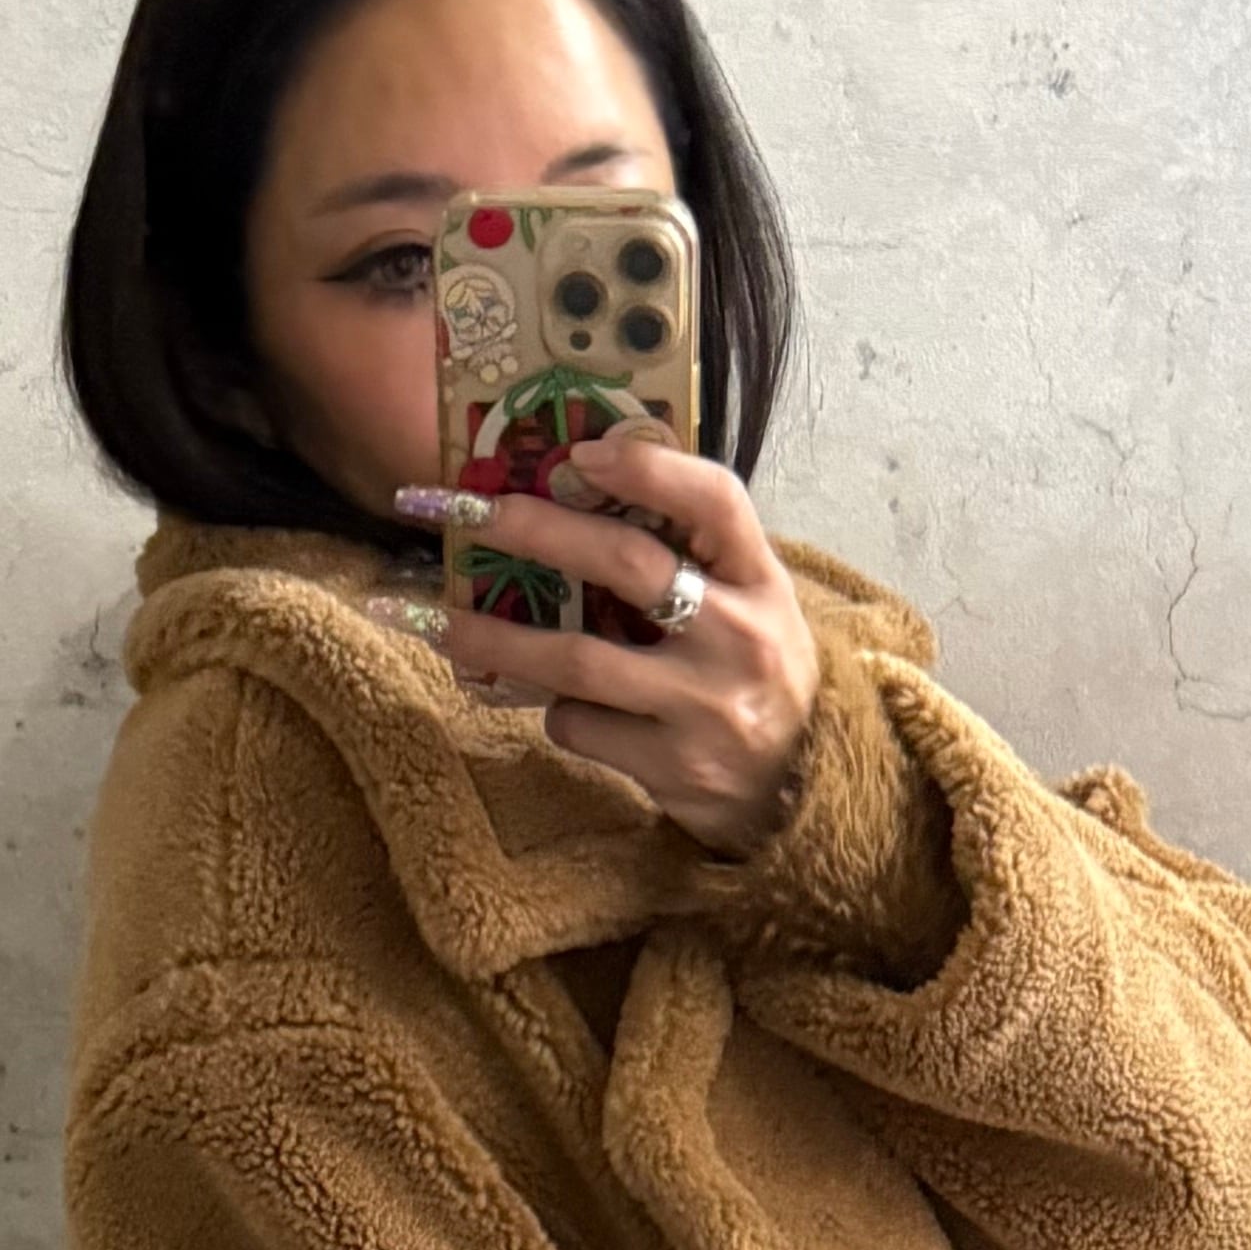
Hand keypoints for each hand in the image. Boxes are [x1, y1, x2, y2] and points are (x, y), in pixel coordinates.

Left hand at [402, 428, 818, 859]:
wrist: (808, 795)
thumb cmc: (759, 679)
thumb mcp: (753, 605)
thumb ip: (692, 557)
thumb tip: (580, 490)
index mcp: (762, 581)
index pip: (716, 501)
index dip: (648, 467)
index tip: (578, 454)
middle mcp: (739, 638)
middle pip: (627, 565)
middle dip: (537, 531)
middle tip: (469, 514)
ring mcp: (704, 708)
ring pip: (579, 659)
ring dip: (499, 638)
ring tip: (442, 623)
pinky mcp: (672, 768)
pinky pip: (582, 727)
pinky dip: (556, 712)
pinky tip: (556, 706)